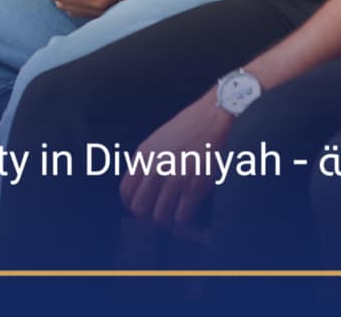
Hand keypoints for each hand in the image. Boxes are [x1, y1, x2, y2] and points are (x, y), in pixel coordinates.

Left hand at [120, 92, 232, 228]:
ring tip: (172, 221)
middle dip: (146, 217)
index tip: (139, 209)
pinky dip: (182, 224)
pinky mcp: (195, 186)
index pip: (126, 191)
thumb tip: (144, 185)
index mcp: (144, 155)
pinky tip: (185, 220)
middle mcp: (156, 168)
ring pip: (160, 217)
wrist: (214, 116)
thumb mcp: (159, 138)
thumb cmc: (189, 125)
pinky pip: (181, 217)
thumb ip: (148, 160)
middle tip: (156, 217)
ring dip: (165, 222)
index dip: (131, 205)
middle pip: (139, 208)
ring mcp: (175, 178)